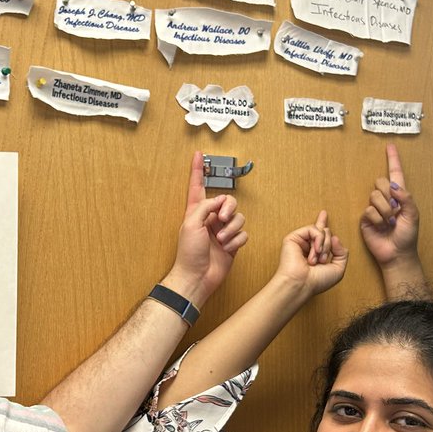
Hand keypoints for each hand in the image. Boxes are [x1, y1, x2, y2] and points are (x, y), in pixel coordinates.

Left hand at [164, 152, 247, 305]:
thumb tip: (220, 201)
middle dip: (229, 209)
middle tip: (221, 219)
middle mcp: (210, 219)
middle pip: (228, 201)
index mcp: (196, 212)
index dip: (197, 170)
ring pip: (239, 218)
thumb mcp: (191, 223)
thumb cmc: (189, 254)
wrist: (197, 277)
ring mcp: (222, 231)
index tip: (199, 154)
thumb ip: (206, 206)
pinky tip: (227, 249)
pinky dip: (236, 241)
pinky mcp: (232, 243)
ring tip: (221, 241)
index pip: (197, 186)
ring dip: (231, 230)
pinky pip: (243, 235)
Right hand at [277, 210, 347, 296]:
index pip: (321, 235)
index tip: (323, 214)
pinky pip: (313, 229)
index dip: (322, 224)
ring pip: (322, 231)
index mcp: (316, 253)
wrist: (302, 284)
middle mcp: (308, 246)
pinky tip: (315, 251)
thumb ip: (342, 252)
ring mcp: (301, 241)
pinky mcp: (293, 238)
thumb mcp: (338, 268)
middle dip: (329, 246)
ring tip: (316, 259)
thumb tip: (334, 237)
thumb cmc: (317, 281)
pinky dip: (318, 240)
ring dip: (324, 246)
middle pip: (326, 233)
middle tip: (322, 260)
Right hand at [360, 143, 419, 266]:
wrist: (397, 254)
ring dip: (384, 211)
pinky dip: (376, 219)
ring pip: (374, 196)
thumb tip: (393, 185)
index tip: (390, 146)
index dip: (393, 159)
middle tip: (395, 212)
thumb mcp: (413, 215)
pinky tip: (380, 227)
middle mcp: (386, 199)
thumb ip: (406, 198)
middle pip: (381, 182)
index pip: (396, 173)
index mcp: (400, 196)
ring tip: (389, 223)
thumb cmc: (408, 236)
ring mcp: (375, 208)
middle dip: (389, 196)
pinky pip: (368, 210)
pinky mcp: (365, 218)